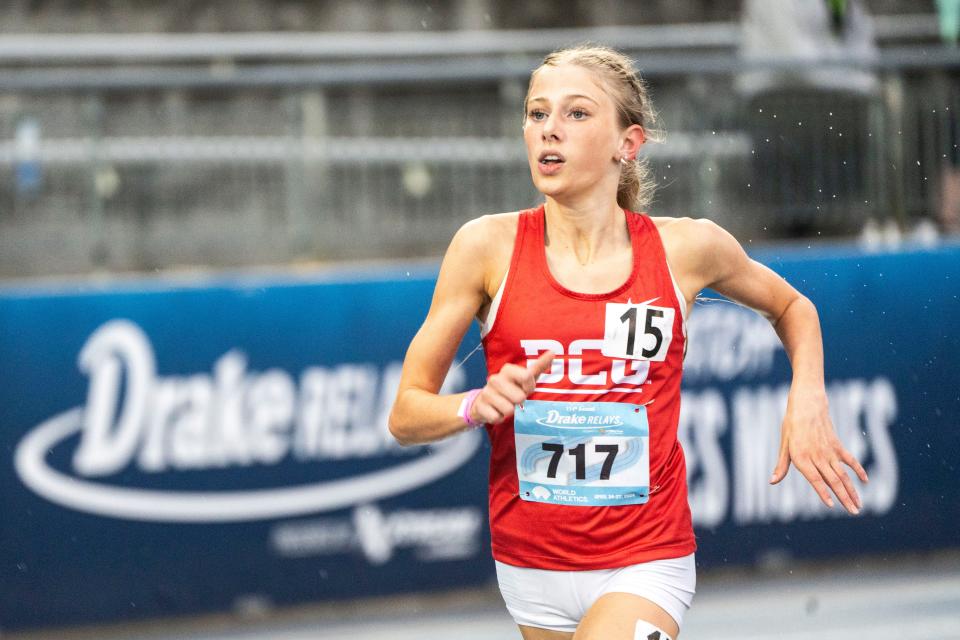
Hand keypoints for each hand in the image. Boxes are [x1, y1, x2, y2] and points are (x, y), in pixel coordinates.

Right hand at [471, 351, 554, 423]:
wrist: (484, 401)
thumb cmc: (510, 388)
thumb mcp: (524, 377)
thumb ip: (538, 366)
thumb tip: (553, 352)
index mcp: (508, 370)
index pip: (527, 376)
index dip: (529, 387)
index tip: (525, 388)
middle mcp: (495, 379)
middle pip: (519, 397)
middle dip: (519, 402)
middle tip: (513, 398)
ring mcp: (486, 393)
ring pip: (508, 410)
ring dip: (509, 411)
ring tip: (504, 405)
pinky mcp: (480, 406)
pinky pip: (497, 418)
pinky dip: (499, 418)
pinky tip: (496, 411)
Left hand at [770, 388, 868, 514]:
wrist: (808, 403)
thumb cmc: (792, 424)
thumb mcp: (784, 444)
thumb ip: (782, 465)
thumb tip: (772, 481)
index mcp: (802, 457)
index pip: (815, 479)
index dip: (823, 493)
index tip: (832, 506)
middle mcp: (818, 456)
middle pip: (833, 481)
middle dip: (844, 499)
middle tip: (854, 513)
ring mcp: (830, 451)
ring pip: (843, 474)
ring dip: (852, 490)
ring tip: (859, 505)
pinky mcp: (838, 445)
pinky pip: (850, 460)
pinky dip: (859, 470)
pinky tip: (865, 482)